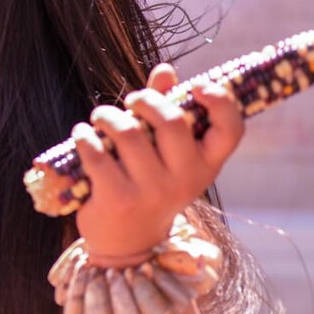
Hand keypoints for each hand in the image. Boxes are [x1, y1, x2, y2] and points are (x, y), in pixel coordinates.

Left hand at [73, 64, 244, 259]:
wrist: (127, 243)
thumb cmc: (147, 184)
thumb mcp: (165, 154)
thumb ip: (165, 111)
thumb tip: (165, 70)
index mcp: (206, 165)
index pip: (231, 130)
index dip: (221, 102)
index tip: (198, 86)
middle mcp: (185, 180)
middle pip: (171, 121)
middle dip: (145, 100)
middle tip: (131, 101)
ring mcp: (152, 192)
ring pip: (128, 134)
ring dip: (107, 116)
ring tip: (100, 117)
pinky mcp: (118, 200)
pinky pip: (97, 154)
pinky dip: (84, 137)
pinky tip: (82, 135)